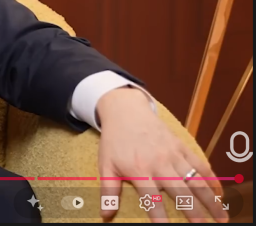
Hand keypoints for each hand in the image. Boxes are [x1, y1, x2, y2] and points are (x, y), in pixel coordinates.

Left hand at [96, 87, 227, 222]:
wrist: (125, 111)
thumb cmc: (114, 141)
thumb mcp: (106, 165)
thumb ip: (108, 191)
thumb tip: (105, 214)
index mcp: (139, 170)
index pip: (151, 197)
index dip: (159, 214)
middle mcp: (159, 163)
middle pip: (180, 191)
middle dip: (194, 211)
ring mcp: (173, 154)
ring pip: (196, 180)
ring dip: (211, 199)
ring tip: (221, 217)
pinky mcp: (182, 147)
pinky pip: (200, 164)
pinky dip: (212, 179)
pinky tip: (220, 194)